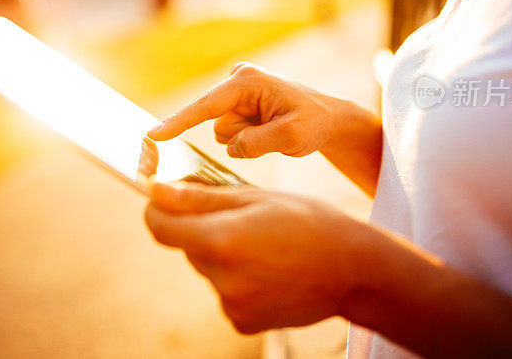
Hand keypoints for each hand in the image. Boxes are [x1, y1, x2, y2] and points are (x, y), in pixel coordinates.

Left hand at [144, 181, 369, 333]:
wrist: (354, 271)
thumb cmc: (310, 222)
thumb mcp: (256, 198)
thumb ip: (200, 197)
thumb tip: (156, 190)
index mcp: (220, 239)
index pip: (159, 226)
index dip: (159, 208)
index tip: (168, 197)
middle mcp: (220, 277)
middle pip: (186, 245)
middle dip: (203, 227)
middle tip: (241, 216)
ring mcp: (231, 304)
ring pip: (207, 267)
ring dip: (222, 252)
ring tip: (264, 243)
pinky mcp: (242, 321)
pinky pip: (225, 291)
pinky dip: (237, 277)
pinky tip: (269, 268)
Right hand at [148, 62, 336, 158]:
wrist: (328, 119)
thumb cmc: (314, 123)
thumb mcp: (291, 137)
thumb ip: (256, 143)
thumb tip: (232, 146)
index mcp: (248, 81)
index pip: (205, 107)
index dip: (177, 122)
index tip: (151, 135)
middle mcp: (238, 80)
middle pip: (217, 124)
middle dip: (241, 138)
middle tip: (275, 133)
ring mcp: (237, 91)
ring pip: (223, 133)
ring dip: (246, 140)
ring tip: (274, 131)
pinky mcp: (238, 103)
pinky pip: (230, 134)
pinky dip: (248, 139)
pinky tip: (269, 130)